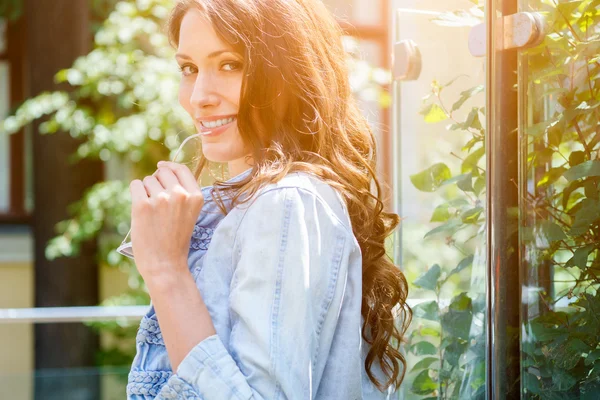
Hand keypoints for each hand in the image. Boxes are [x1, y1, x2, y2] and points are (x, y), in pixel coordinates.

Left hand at [129, 161, 203, 281]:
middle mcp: (180, 194)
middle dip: (156, 181)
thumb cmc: (175, 240)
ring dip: (146, 191)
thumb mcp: (189, 213)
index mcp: (195, 196)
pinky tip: (140, 209)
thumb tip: (162, 169)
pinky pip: (135, 185)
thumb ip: (182, 192)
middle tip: (155, 200)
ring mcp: (161, 199)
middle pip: (162, 172)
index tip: (161, 167)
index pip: (181, 169)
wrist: (165, 264)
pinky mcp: (142, 205)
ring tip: (151, 212)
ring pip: (147, 180)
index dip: (169, 166)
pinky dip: (135, 194)